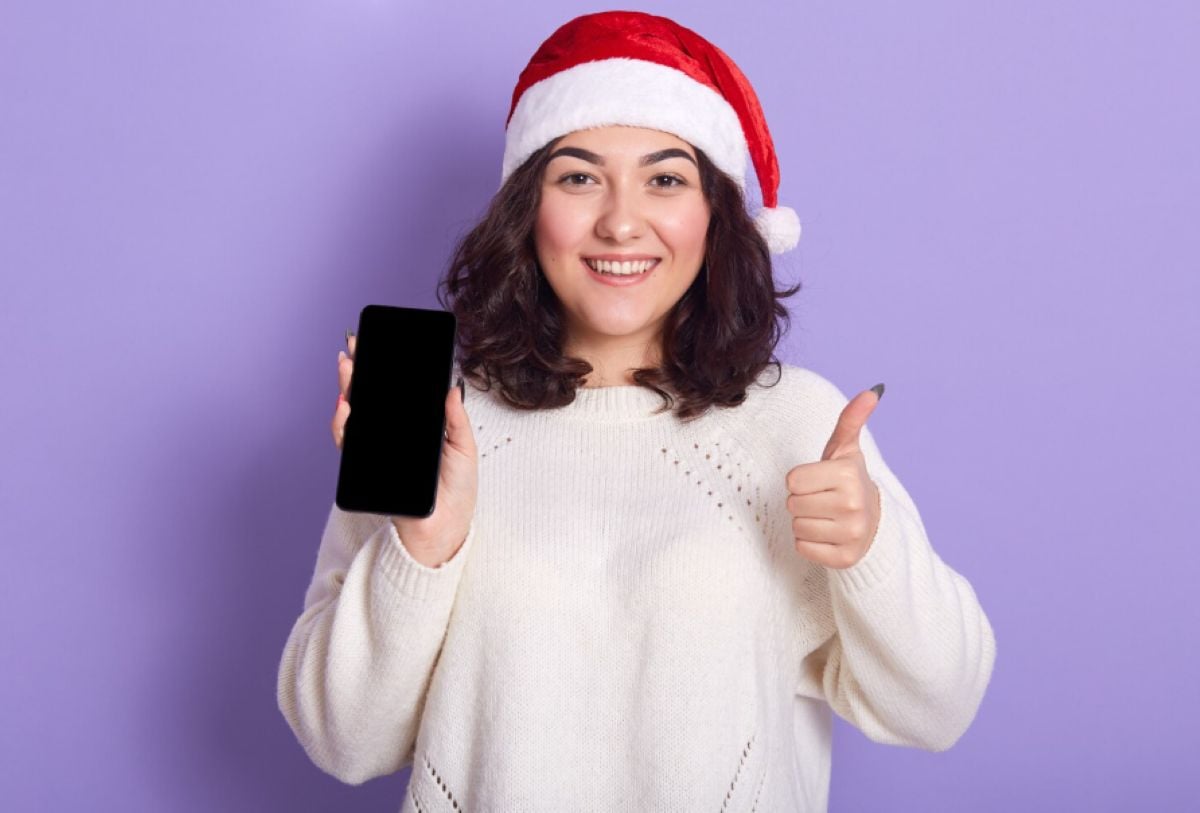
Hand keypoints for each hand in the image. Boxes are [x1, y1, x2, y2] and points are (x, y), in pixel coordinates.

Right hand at [332, 333, 477, 567]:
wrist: (445, 529)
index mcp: (415, 428)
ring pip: (355, 415)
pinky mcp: (367, 469)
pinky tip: (347, 407)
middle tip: (355, 346)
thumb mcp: (463, 449)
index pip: (395, 393)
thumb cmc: (457, 492)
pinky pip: (349, 444)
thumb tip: (452, 387)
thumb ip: (455, 419)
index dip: (385, 371)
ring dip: (347, 390)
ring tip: (348, 368)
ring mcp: (377, 451)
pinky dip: (344, 425)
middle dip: (359, 372)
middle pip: (370, 398)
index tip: (380, 345)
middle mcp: (391, 436)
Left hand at [784, 385, 883, 569]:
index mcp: (848, 476)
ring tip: (826, 516)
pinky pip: (803, 548)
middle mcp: (853, 506)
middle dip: (803, 501)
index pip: (792, 481)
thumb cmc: (847, 481)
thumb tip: (872, 391)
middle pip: (792, 505)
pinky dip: (809, 543)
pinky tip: (827, 534)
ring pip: (797, 527)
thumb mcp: (845, 450)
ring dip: (805, 522)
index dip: (801, 481)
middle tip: (823, 499)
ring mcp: (851, 535)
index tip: (819, 481)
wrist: (873, 522)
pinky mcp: (844, 558)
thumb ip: (851, 420)